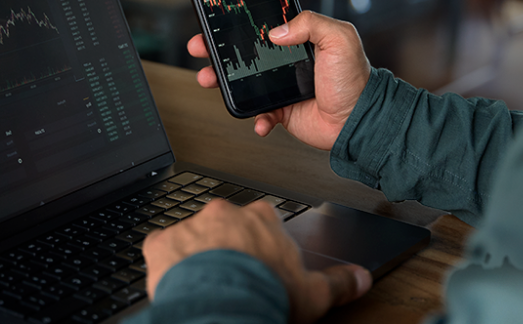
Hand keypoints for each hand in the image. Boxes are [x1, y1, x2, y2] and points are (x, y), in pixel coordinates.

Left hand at [142, 200, 371, 322]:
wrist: (221, 307)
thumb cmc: (266, 295)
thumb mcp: (313, 293)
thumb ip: (339, 282)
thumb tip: (360, 278)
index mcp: (261, 220)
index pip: (263, 221)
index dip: (262, 244)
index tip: (262, 262)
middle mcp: (224, 214)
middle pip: (226, 226)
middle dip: (229, 246)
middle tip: (234, 275)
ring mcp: (191, 225)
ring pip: (193, 236)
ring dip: (198, 255)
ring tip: (207, 284)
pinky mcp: (161, 242)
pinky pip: (162, 247)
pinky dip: (168, 262)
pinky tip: (179, 281)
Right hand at [187, 11, 370, 149]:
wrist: (361, 121)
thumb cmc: (357, 80)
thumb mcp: (340, 39)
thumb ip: (311, 23)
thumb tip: (277, 30)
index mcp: (298, 41)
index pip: (261, 29)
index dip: (237, 26)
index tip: (217, 23)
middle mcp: (286, 63)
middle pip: (243, 54)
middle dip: (217, 51)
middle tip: (200, 48)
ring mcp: (281, 87)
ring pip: (242, 83)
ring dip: (222, 82)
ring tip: (209, 79)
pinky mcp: (282, 111)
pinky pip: (259, 114)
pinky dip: (254, 118)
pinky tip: (258, 119)